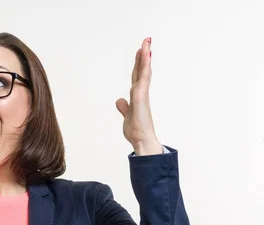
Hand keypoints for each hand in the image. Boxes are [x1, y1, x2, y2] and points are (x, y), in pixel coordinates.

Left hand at [115, 38, 161, 155]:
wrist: (142, 141)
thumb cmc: (136, 131)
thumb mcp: (127, 116)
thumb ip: (124, 107)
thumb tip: (120, 100)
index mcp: (137, 97)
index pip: (137, 77)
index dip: (138, 64)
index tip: (140, 52)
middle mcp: (141, 93)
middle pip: (141, 71)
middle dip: (143, 56)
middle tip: (146, 41)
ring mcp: (142, 95)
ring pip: (144, 72)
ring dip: (145, 57)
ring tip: (147, 43)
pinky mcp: (141, 97)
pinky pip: (143, 79)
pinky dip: (144, 67)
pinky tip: (145, 58)